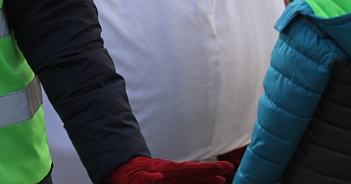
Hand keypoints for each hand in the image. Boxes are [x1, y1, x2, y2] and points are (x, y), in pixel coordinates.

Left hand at [104, 156, 233, 183]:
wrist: (120, 171)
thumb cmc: (126, 176)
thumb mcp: (133, 178)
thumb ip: (145, 178)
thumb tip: (158, 177)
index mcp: (165, 171)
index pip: (188, 170)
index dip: (204, 170)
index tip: (219, 170)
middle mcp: (171, 173)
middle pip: (195, 172)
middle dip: (212, 171)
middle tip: (230, 168)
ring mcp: (172, 178)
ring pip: (194, 178)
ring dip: (209, 178)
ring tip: (224, 179)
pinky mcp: (170, 182)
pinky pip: (188, 183)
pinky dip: (200, 183)